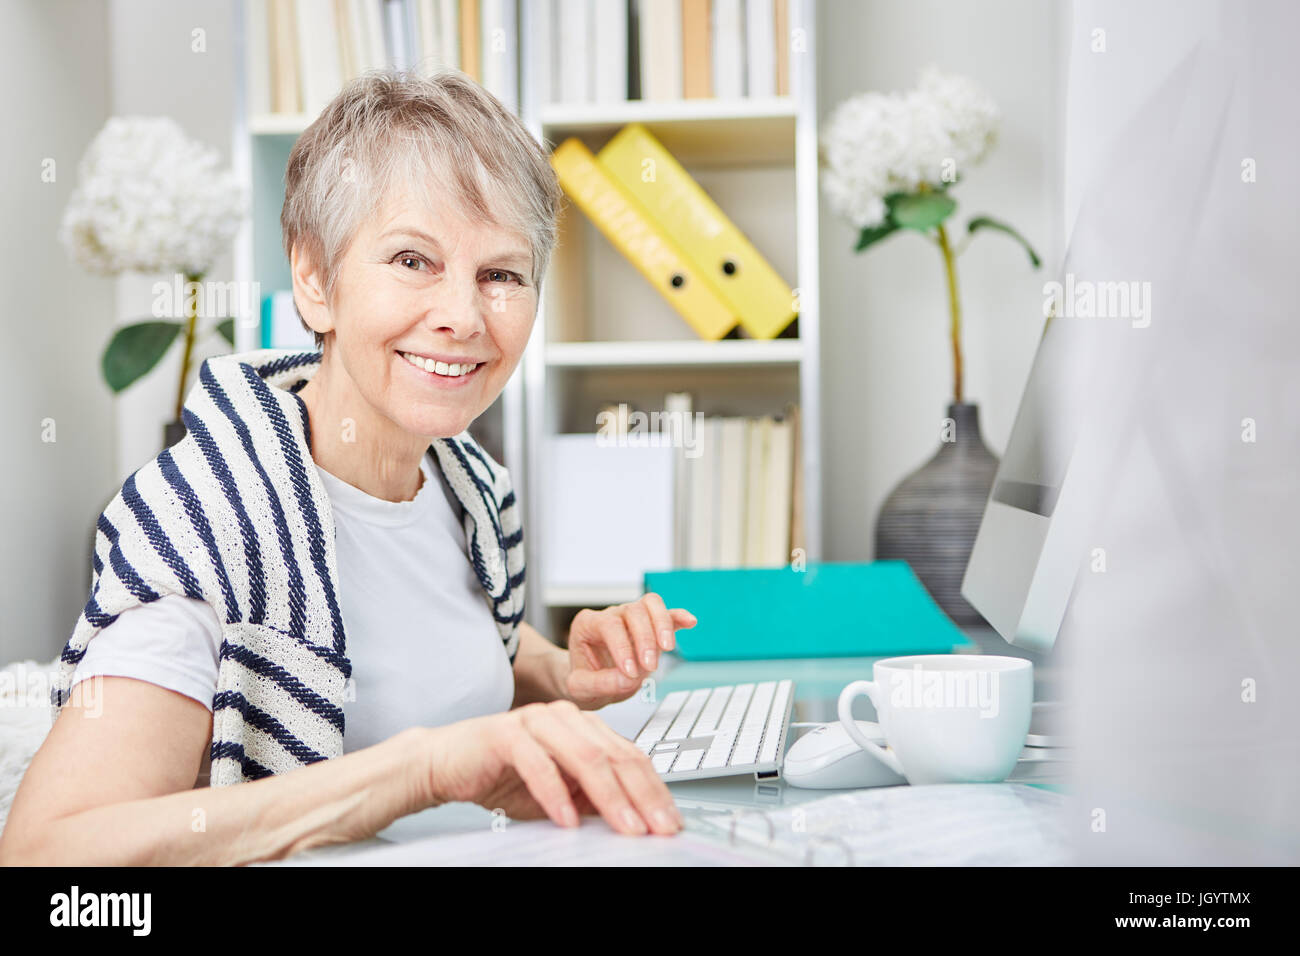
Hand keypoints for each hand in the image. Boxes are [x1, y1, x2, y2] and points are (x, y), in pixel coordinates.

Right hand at [420, 701, 683, 834]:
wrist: (445, 763)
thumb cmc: (502, 776)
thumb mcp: (560, 794)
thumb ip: (593, 798)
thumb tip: (636, 819)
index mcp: (584, 727)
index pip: (630, 757)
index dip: (653, 791)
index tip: (669, 822)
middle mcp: (566, 717)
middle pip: (615, 755)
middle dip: (641, 796)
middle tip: (657, 828)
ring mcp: (537, 721)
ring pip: (584, 757)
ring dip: (608, 796)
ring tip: (625, 827)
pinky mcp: (506, 733)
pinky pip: (538, 763)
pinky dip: (556, 794)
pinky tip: (567, 819)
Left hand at [563, 592, 696, 709]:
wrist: (590, 681)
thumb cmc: (583, 680)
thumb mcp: (580, 688)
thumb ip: (600, 683)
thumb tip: (629, 678)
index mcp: (587, 624)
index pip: (609, 625)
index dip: (622, 647)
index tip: (630, 672)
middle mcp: (610, 615)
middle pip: (632, 611)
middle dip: (644, 639)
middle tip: (649, 667)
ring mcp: (631, 617)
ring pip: (650, 604)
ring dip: (662, 624)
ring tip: (667, 648)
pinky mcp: (649, 625)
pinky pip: (665, 613)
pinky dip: (677, 616)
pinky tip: (689, 622)